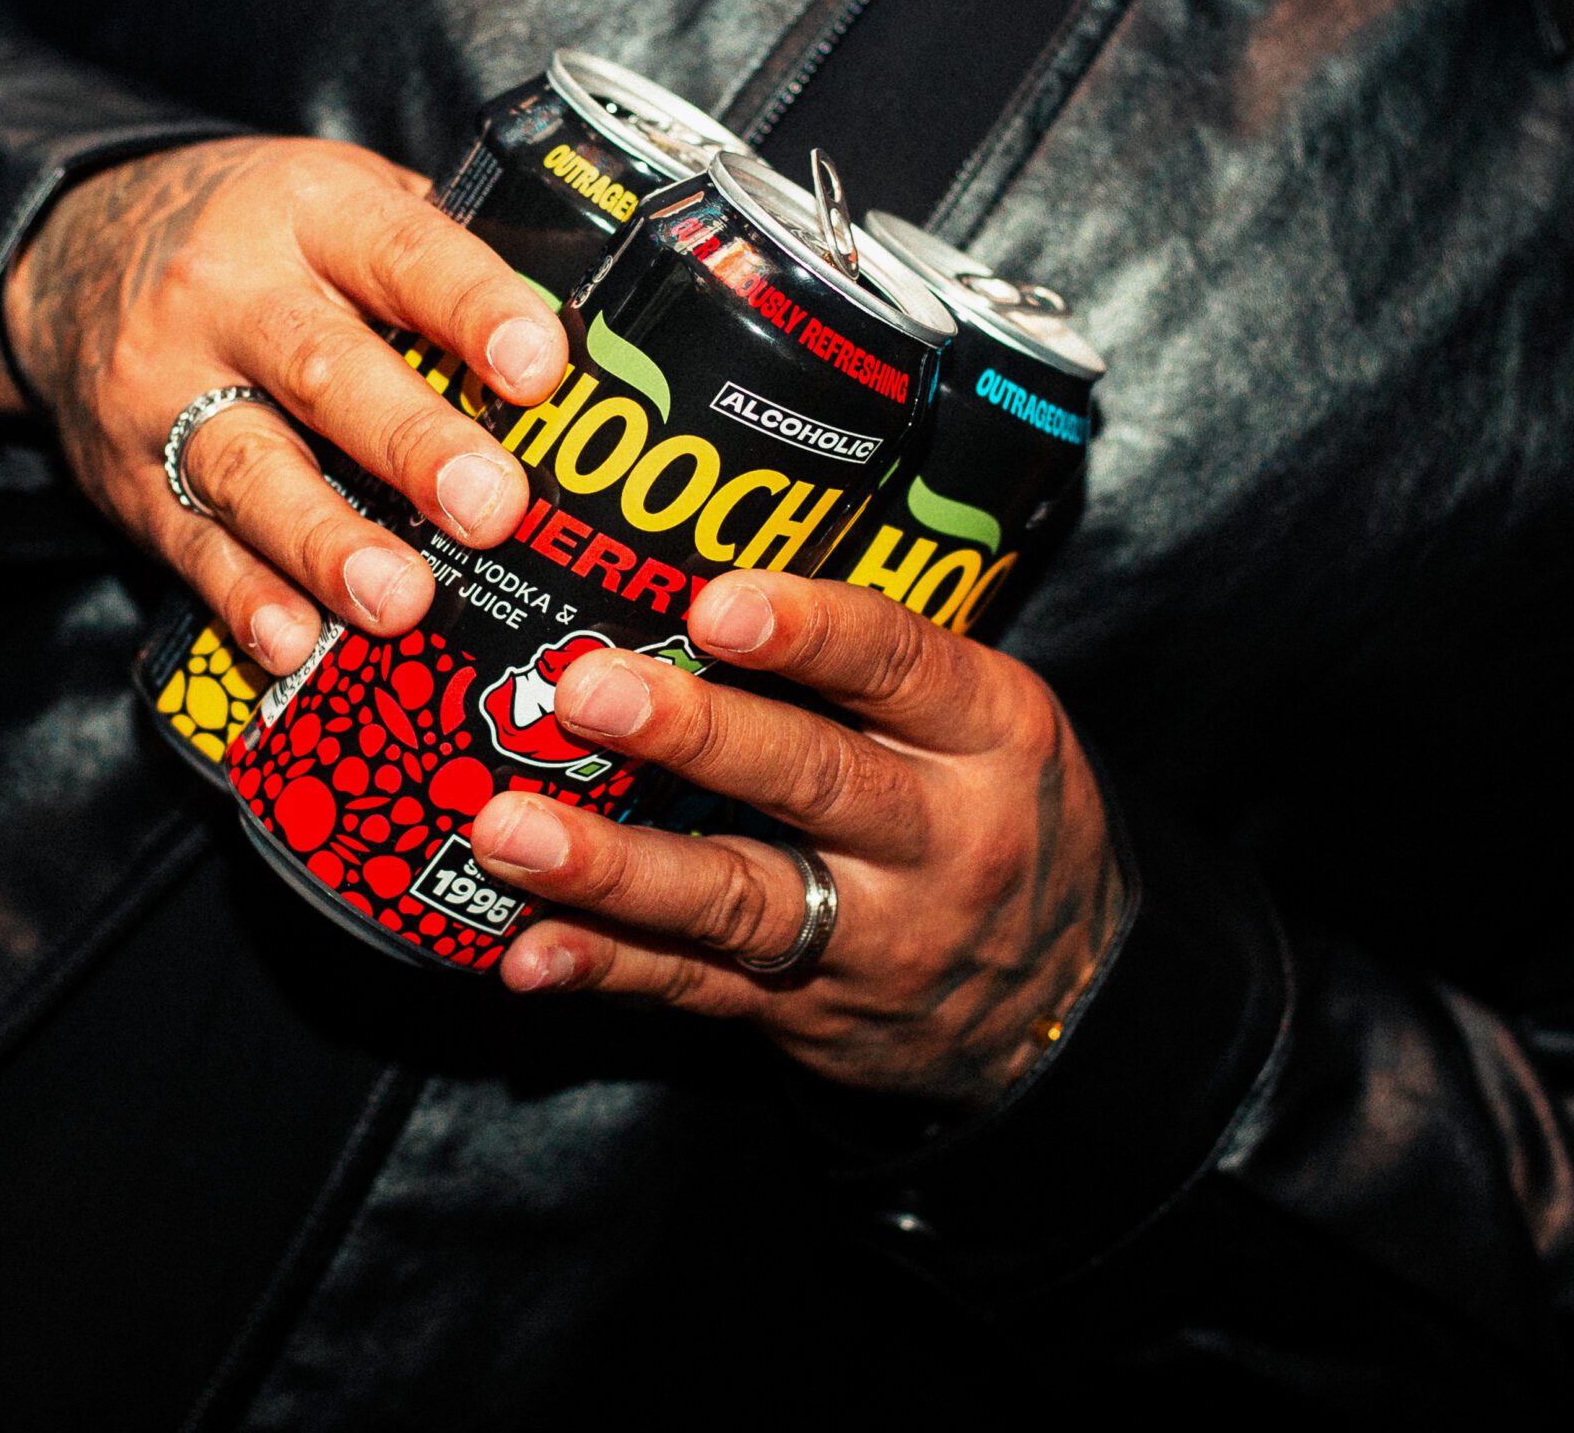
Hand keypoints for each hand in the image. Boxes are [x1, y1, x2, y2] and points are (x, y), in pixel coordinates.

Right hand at [0, 137, 566, 673]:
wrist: (71, 252)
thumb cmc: (259, 236)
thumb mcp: (343, 200)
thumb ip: (447, 257)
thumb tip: (596, 337)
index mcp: (309, 212)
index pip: (403, 251)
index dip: (472, 309)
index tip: (538, 369)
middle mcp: (230, 295)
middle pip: (323, 370)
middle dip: (412, 444)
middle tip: (490, 506)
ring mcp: (169, 390)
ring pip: (250, 470)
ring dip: (328, 543)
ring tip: (401, 599)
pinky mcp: (132, 479)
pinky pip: (192, 546)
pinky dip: (245, 600)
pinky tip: (295, 644)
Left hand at [466, 572, 1123, 1105]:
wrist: (1064, 1003)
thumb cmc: (998, 811)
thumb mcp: (989, 721)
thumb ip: (877, 661)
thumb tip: (707, 563)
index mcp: (990, 734)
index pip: (903, 667)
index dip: (810, 634)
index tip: (716, 605)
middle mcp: (939, 837)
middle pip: (813, 781)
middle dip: (692, 736)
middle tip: (584, 693)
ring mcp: (870, 935)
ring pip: (737, 897)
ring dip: (612, 865)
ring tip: (510, 829)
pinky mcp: (806, 1011)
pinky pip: (698, 990)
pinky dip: (607, 968)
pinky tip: (527, 950)